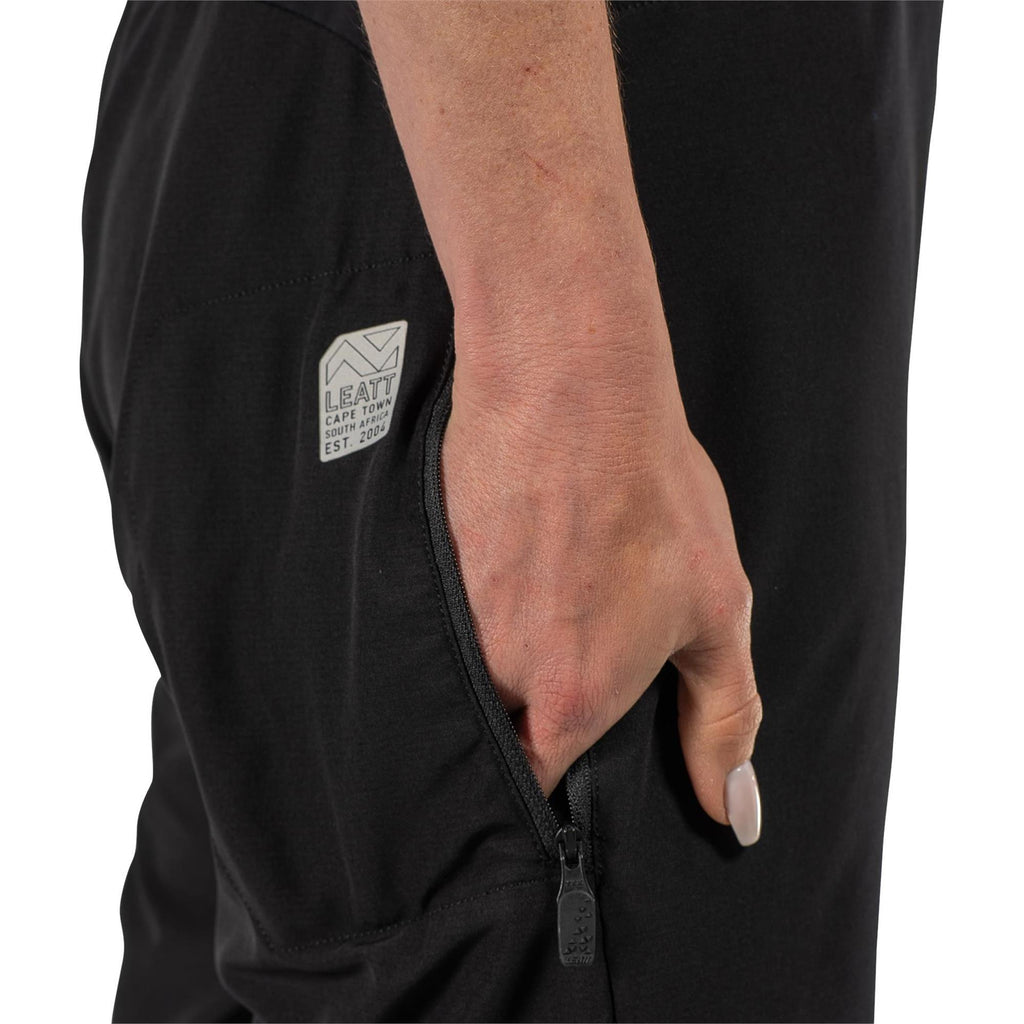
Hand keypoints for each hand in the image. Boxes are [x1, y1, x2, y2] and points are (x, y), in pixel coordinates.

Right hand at [440, 312, 763, 840]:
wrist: (569, 393)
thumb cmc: (651, 497)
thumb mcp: (716, 612)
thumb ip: (723, 721)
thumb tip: (735, 812)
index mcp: (568, 701)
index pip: (534, 789)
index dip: (551, 786)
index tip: (568, 764)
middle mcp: (495, 675)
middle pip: (489, 738)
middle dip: (515, 724)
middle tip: (551, 664)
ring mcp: (449, 620)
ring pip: (458, 679)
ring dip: (487, 662)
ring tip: (533, 608)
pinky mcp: (424, 571)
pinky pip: (436, 619)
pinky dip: (463, 609)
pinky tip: (504, 569)